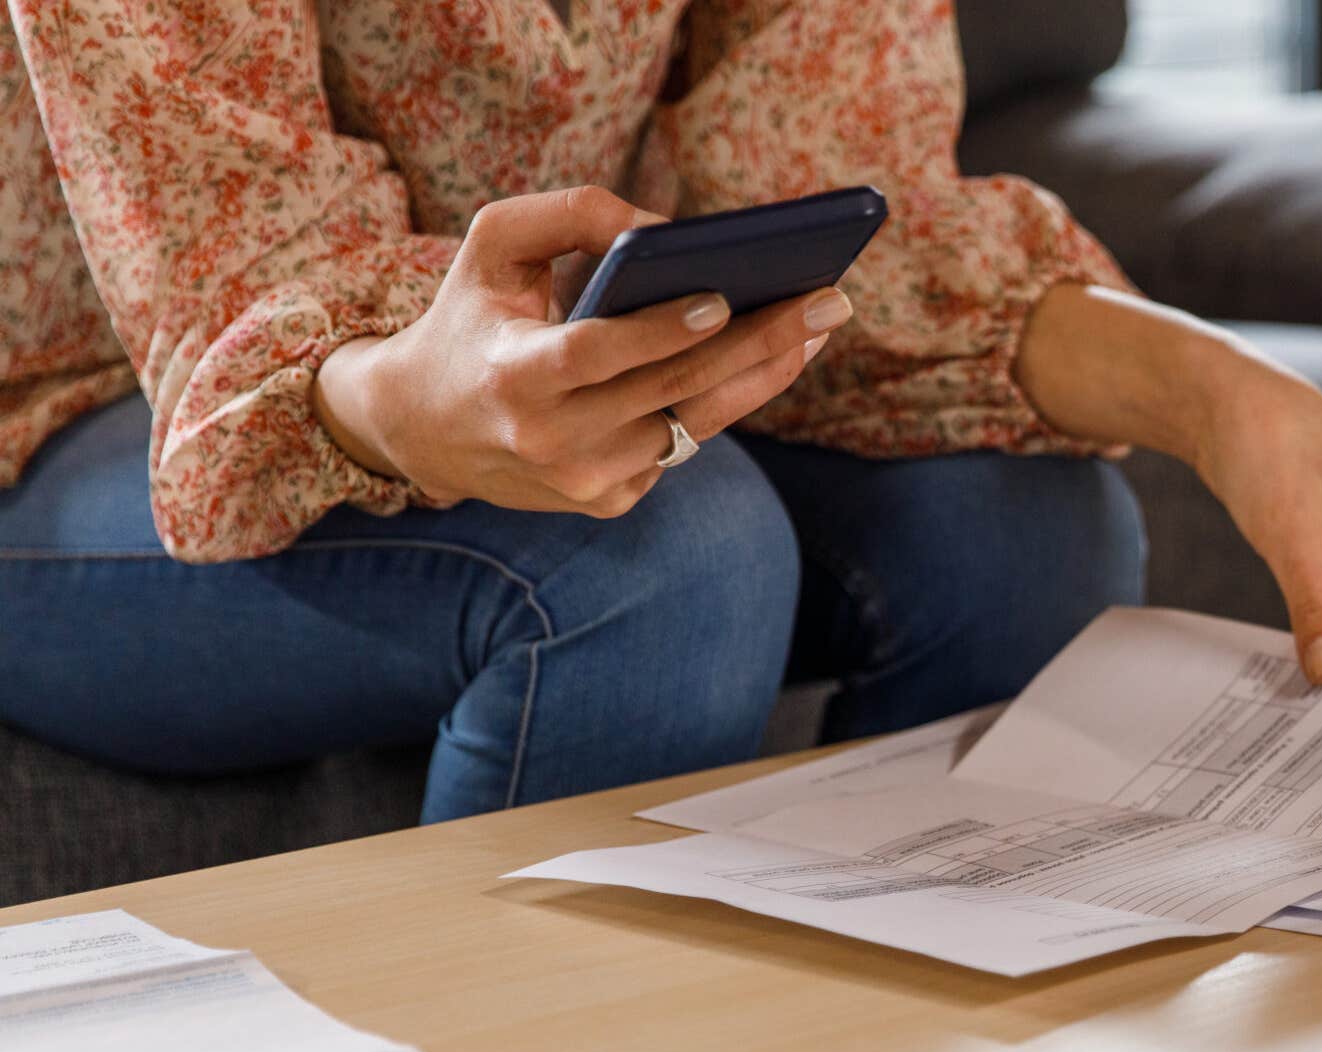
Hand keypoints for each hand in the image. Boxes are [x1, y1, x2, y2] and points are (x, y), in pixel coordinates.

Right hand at [315, 186, 854, 516]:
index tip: (722, 298)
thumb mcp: (492, 248)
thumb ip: (569, 214)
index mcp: (514, 376)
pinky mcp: (612, 500)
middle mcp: (552, 441)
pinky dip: (725, 399)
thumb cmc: (470, 318)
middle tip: (831, 300)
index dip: (660, 330)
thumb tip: (662, 227)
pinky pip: (684, 442)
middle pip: (675, 389)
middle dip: (762, 340)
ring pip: (697, 423)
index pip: (597, 355)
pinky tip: (772, 359)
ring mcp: (587, 480)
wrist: (424, 428)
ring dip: (766, 373)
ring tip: (820, 326)